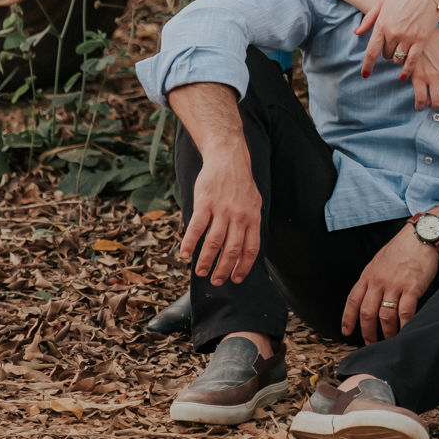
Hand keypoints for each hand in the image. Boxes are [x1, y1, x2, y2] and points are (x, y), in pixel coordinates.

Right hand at [179, 143, 261, 286]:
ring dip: (206, 261)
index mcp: (252, 217)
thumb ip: (250, 224)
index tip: (236, 279)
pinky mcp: (205, 203)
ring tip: (200, 272)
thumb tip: (245, 250)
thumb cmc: (240, 183)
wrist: (228, 157)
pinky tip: (184, 254)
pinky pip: (196, 227)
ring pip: (214, 242)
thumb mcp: (253, 202)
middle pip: (232, 250)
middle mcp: (238, 216)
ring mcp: (221, 209)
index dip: (243, 267)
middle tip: (216, 281)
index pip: (250, 249)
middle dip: (223, 269)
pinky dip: (190, 243)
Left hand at [341, 224, 438, 343]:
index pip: (353, 300)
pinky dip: (404, 325)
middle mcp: (379, 281)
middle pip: (367, 312)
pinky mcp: (412, 288)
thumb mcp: (379, 261)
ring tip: (390, 340)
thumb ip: (372, 279)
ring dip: (387, 332)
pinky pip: (405, 313)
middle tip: (371, 343)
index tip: (346, 332)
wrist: (420, 236)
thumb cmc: (401, 248)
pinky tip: (405, 331)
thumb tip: (368, 298)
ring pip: (385, 316)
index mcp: (368, 274)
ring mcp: (395, 285)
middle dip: (367, 332)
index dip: (348, 318)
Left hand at [356, 0, 438, 75]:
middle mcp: (393, 32)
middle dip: (388, 52)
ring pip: (398, 58)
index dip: (367, 65)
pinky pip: (412, 61)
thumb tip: (357, 33)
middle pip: (386, 54)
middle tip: (394, 44)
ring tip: (402, 49)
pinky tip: (404, 75)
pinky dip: (407, 70)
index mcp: (381, 23)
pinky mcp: (421, 39)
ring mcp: (408, 36)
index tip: (365, 74)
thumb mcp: (383, 2)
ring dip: (398, 58)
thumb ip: (369, 19)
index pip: (371, 50)